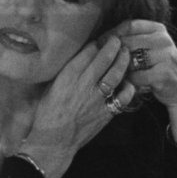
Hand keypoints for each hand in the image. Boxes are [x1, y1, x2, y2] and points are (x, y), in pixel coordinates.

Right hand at [11, 35, 135, 177]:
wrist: (54, 139)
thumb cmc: (47, 112)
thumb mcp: (50, 87)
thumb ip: (63, 73)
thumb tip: (73, 60)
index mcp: (68, 75)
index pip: (87, 52)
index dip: (97, 43)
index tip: (101, 38)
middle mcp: (84, 84)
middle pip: (104, 59)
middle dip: (113, 46)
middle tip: (118, 40)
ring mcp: (97, 98)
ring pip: (115, 75)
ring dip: (122, 62)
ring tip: (125, 54)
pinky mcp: (106, 112)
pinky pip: (122, 97)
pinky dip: (128, 88)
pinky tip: (129, 83)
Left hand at [111, 19, 176, 149]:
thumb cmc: (158, 68)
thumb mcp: (150, 48)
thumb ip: (132, 39)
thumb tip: (101, 38)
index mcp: (159, 30)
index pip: (129, 25)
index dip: (112, 33)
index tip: (99, 42)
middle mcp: (165, 40)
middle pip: (127, 41)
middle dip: (112, 51)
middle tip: (100, 60)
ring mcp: (166, 57)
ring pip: (130, 59)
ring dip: (120, 68)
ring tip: (114, 72)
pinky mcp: (165, 74)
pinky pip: (136, 76)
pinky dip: (129, 81)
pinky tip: (126, 84)